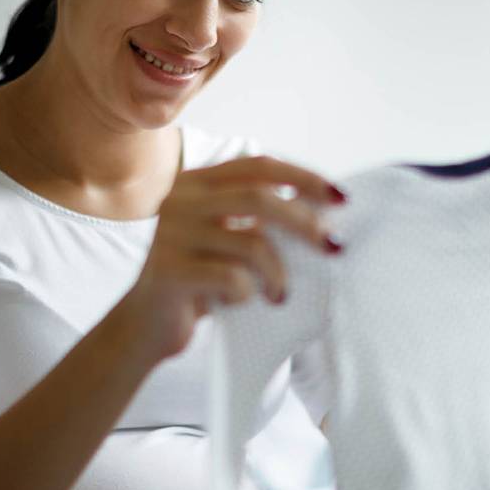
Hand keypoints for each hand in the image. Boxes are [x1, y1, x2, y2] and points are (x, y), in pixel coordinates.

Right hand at [123, 155, 344, 360]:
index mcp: (196, 182)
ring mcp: (171, 235)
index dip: (303, 177)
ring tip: (280, 294)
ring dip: (278, 274)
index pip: (257, 166)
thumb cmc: (202, 279)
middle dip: (304, 222)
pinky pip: (232, 279)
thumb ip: (261, 217)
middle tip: (333, 247)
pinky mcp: (169, 271)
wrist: (148, 323)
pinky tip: (238, 302)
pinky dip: (247, 294)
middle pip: (259, 198)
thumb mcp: (229, 237)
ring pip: (251, 244)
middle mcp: (179, 200)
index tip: (341, 198)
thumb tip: (326, 211)